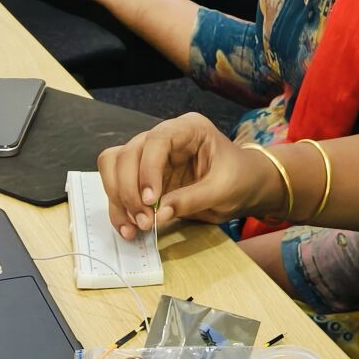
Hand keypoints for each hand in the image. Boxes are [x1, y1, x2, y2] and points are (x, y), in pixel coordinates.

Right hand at [97, 114, 282, 237]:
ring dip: (119, 198)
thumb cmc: (239, 179)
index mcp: (188, 129)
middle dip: (130, 189)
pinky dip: (119, 208)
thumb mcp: (224, 189)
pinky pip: (118, 187)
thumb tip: (159, 214)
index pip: (157, 139)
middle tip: (145, 221)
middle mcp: (164, 138)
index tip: (151, 200)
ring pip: (115, 166)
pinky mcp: (142, 177)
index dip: (148, 169)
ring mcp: (150, 156)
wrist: (243, 188)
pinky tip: (129, 228)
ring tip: (136, 227)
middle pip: (128, 153)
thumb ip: (193, 198)